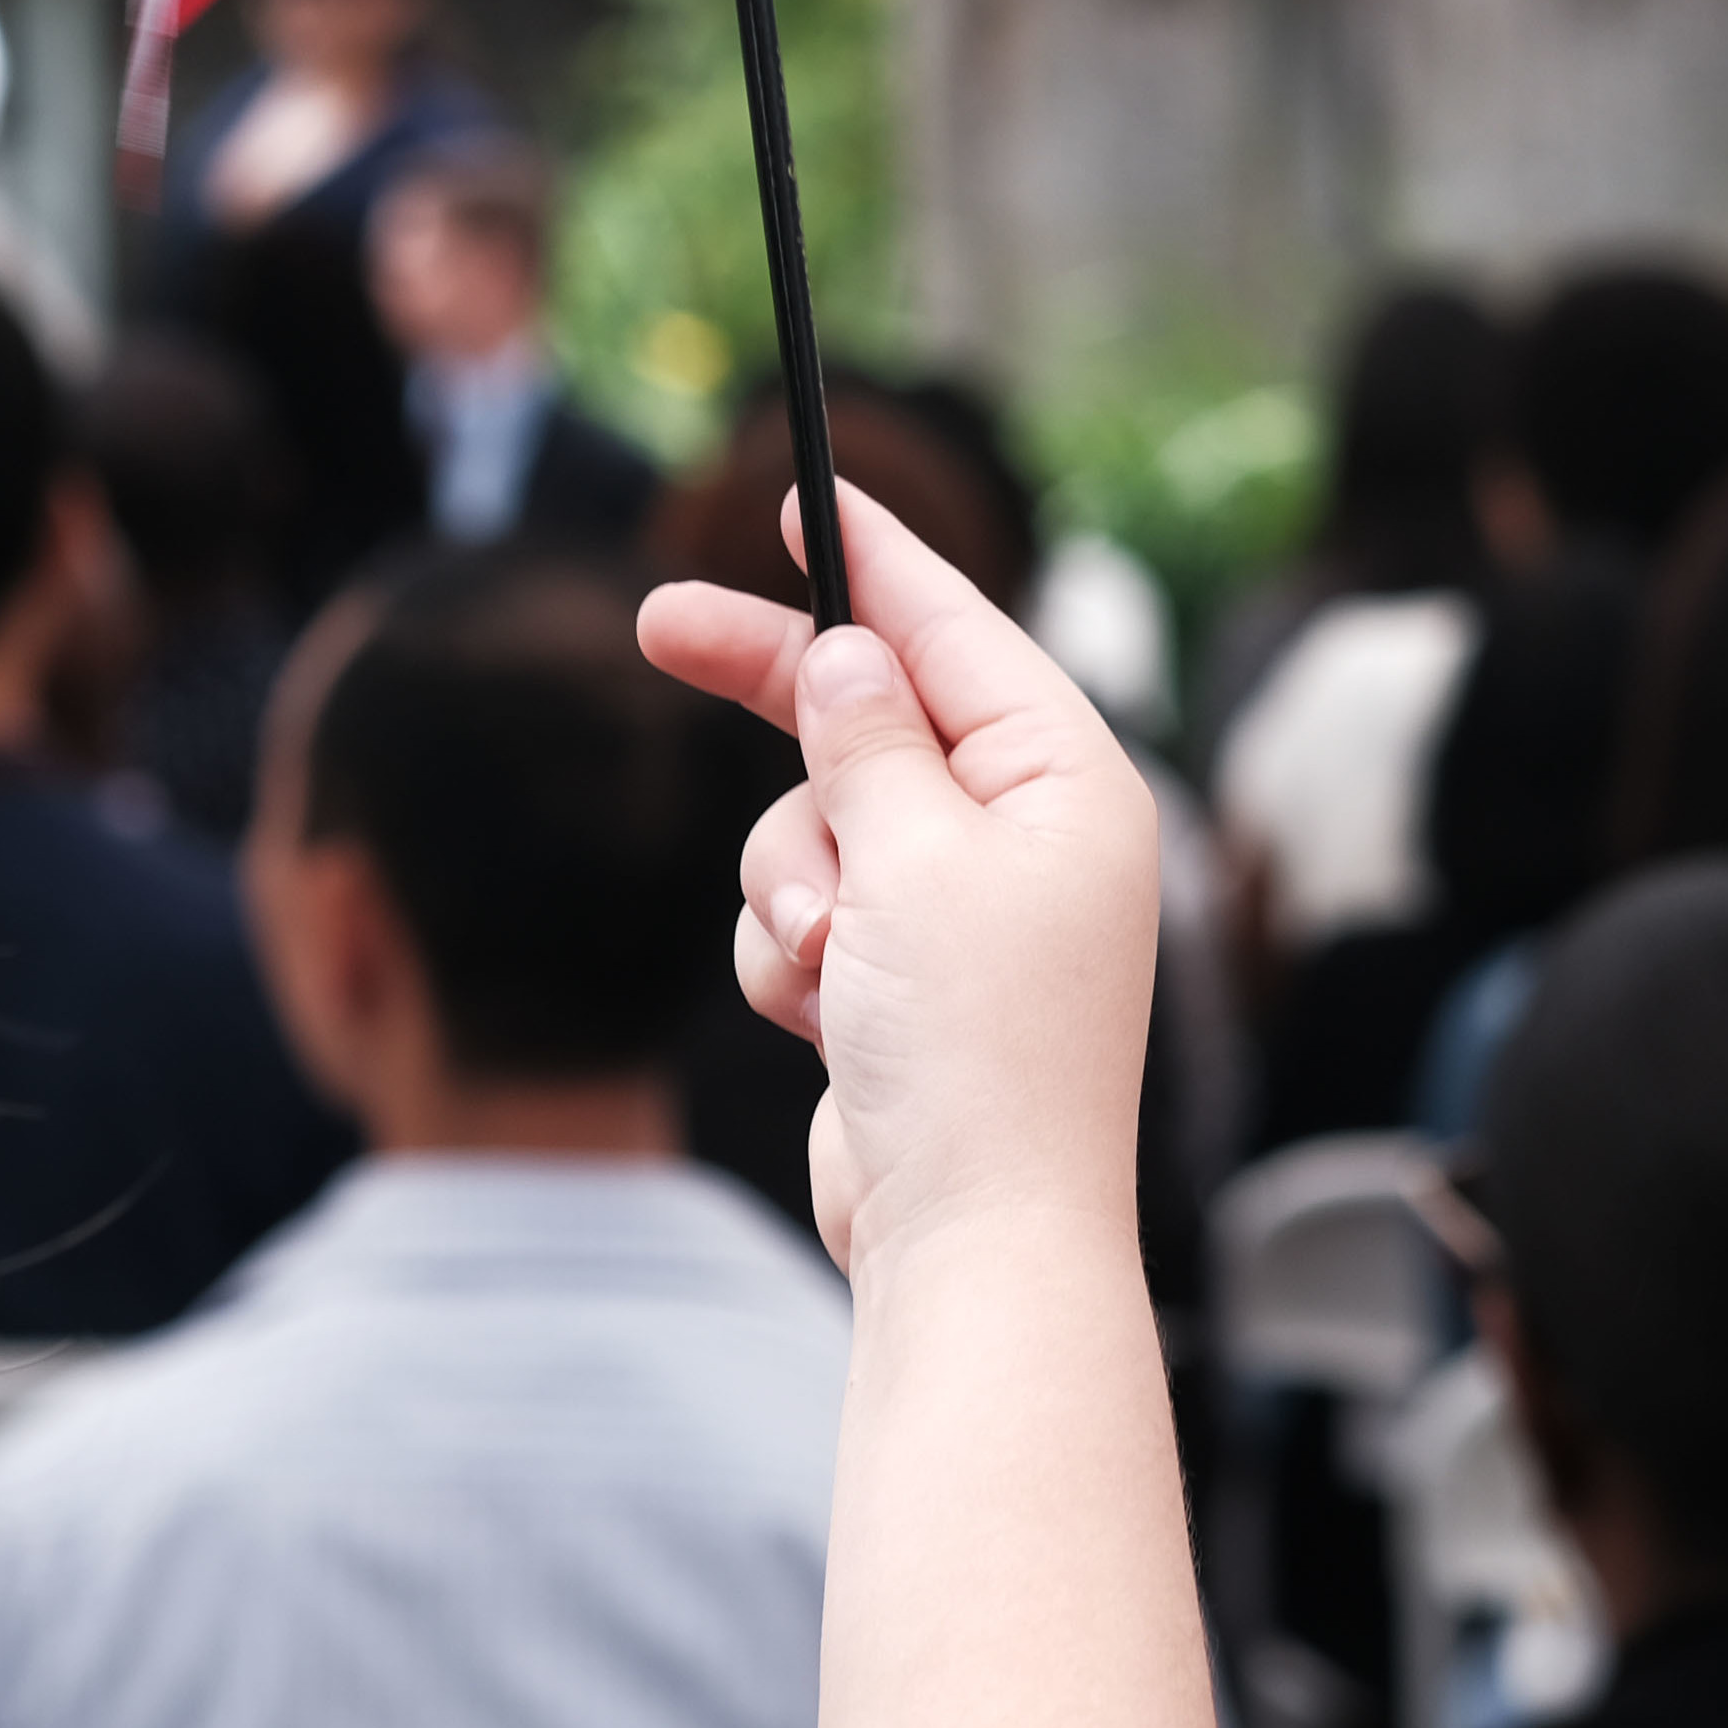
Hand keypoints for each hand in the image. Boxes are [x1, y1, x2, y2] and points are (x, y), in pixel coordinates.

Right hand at [639, 486, 1162, 1275]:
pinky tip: (824, 1019)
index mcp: (1068, 782)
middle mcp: (1027, 836)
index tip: (801, 489)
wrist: (970, 1237)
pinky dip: (791, 958)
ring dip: (790, 884)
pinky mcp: (901, 982)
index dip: (872, 558)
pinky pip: (803, 913)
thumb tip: (846, 655)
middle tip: (658, 623)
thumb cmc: (974, 1047)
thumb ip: (865, 740)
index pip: (958, 629)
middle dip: (776, 697)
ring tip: (828, 959)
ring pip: (813, 825)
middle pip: (870, 716)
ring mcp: (962, 913)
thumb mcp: (913, 855)